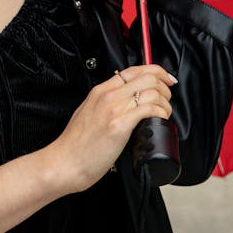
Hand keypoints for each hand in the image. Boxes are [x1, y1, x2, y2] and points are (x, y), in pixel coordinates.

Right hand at [46, 65, 175, 193]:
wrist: (65, 162)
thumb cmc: (75, 145)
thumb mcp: (88, 113)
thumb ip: (104, 104)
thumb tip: (124, 104)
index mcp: (100, 91)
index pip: (133, 70)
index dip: (155, 72)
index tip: (165, 79)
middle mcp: (108, 96)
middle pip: (147, 76)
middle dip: (165, 86)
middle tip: (167, 98)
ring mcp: (114, 109)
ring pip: (152, 91)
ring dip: (165, 102)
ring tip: (164, 113)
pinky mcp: (120, 125)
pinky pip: (149, 109)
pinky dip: (161, 112)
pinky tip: (160, 119)